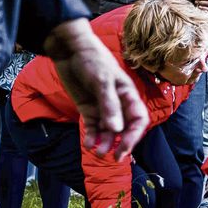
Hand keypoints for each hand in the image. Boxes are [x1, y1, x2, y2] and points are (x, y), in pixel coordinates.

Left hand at [44, 18, 148, 158]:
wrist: (69, 50)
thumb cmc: (92, 60)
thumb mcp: (102, 81)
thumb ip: (109, 106)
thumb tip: (116, 130)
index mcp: (128, 95)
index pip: (138, 120)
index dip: (134, 135)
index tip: (123, 148)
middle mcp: (118, 103)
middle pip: (124, 128)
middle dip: (120, 143)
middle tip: (112, 157)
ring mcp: (103, 107)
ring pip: (108, 131)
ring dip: (104, 142)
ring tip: (96, 152)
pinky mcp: (88, 108)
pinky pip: (93, 127)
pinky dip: (92, 136)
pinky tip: (88, 144)